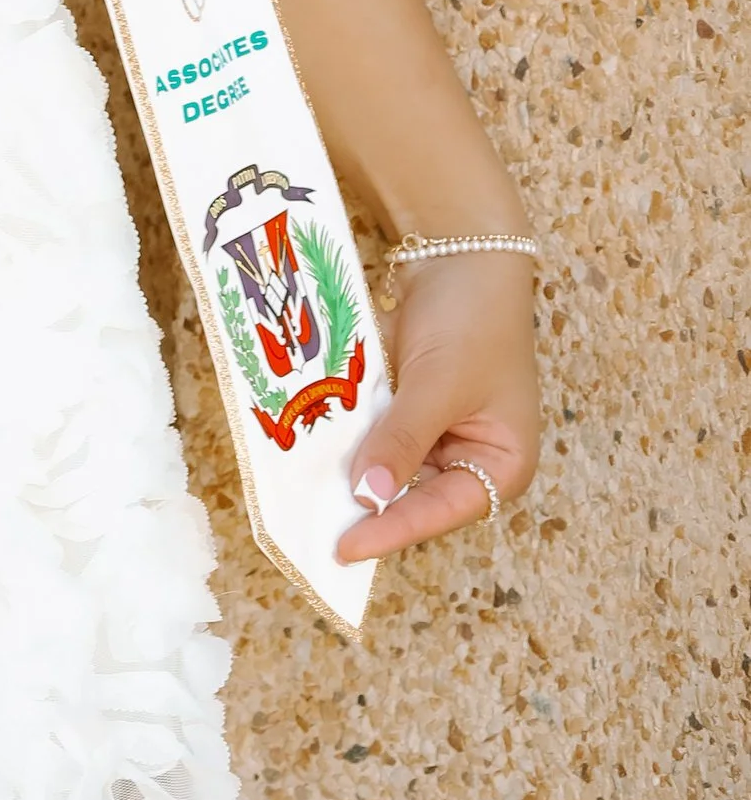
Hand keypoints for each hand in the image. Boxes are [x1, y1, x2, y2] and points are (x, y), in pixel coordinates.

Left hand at [333, 249, 541, 562]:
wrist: (462, 252)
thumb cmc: (474, 320)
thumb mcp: (440, 385)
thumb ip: (403, 439)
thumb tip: (368, 492)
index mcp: (499, 465)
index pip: (439, 511)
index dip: (391, 530)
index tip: (345, 548)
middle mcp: (467, 456)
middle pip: (409, 495)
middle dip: (363, 504)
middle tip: (311, 526)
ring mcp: (432, 431)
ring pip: (383, 465)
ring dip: (347, 472)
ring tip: (300, 496)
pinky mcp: (403, 405)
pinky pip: (368, 430)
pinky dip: (343, 435)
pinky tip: (306, 446)